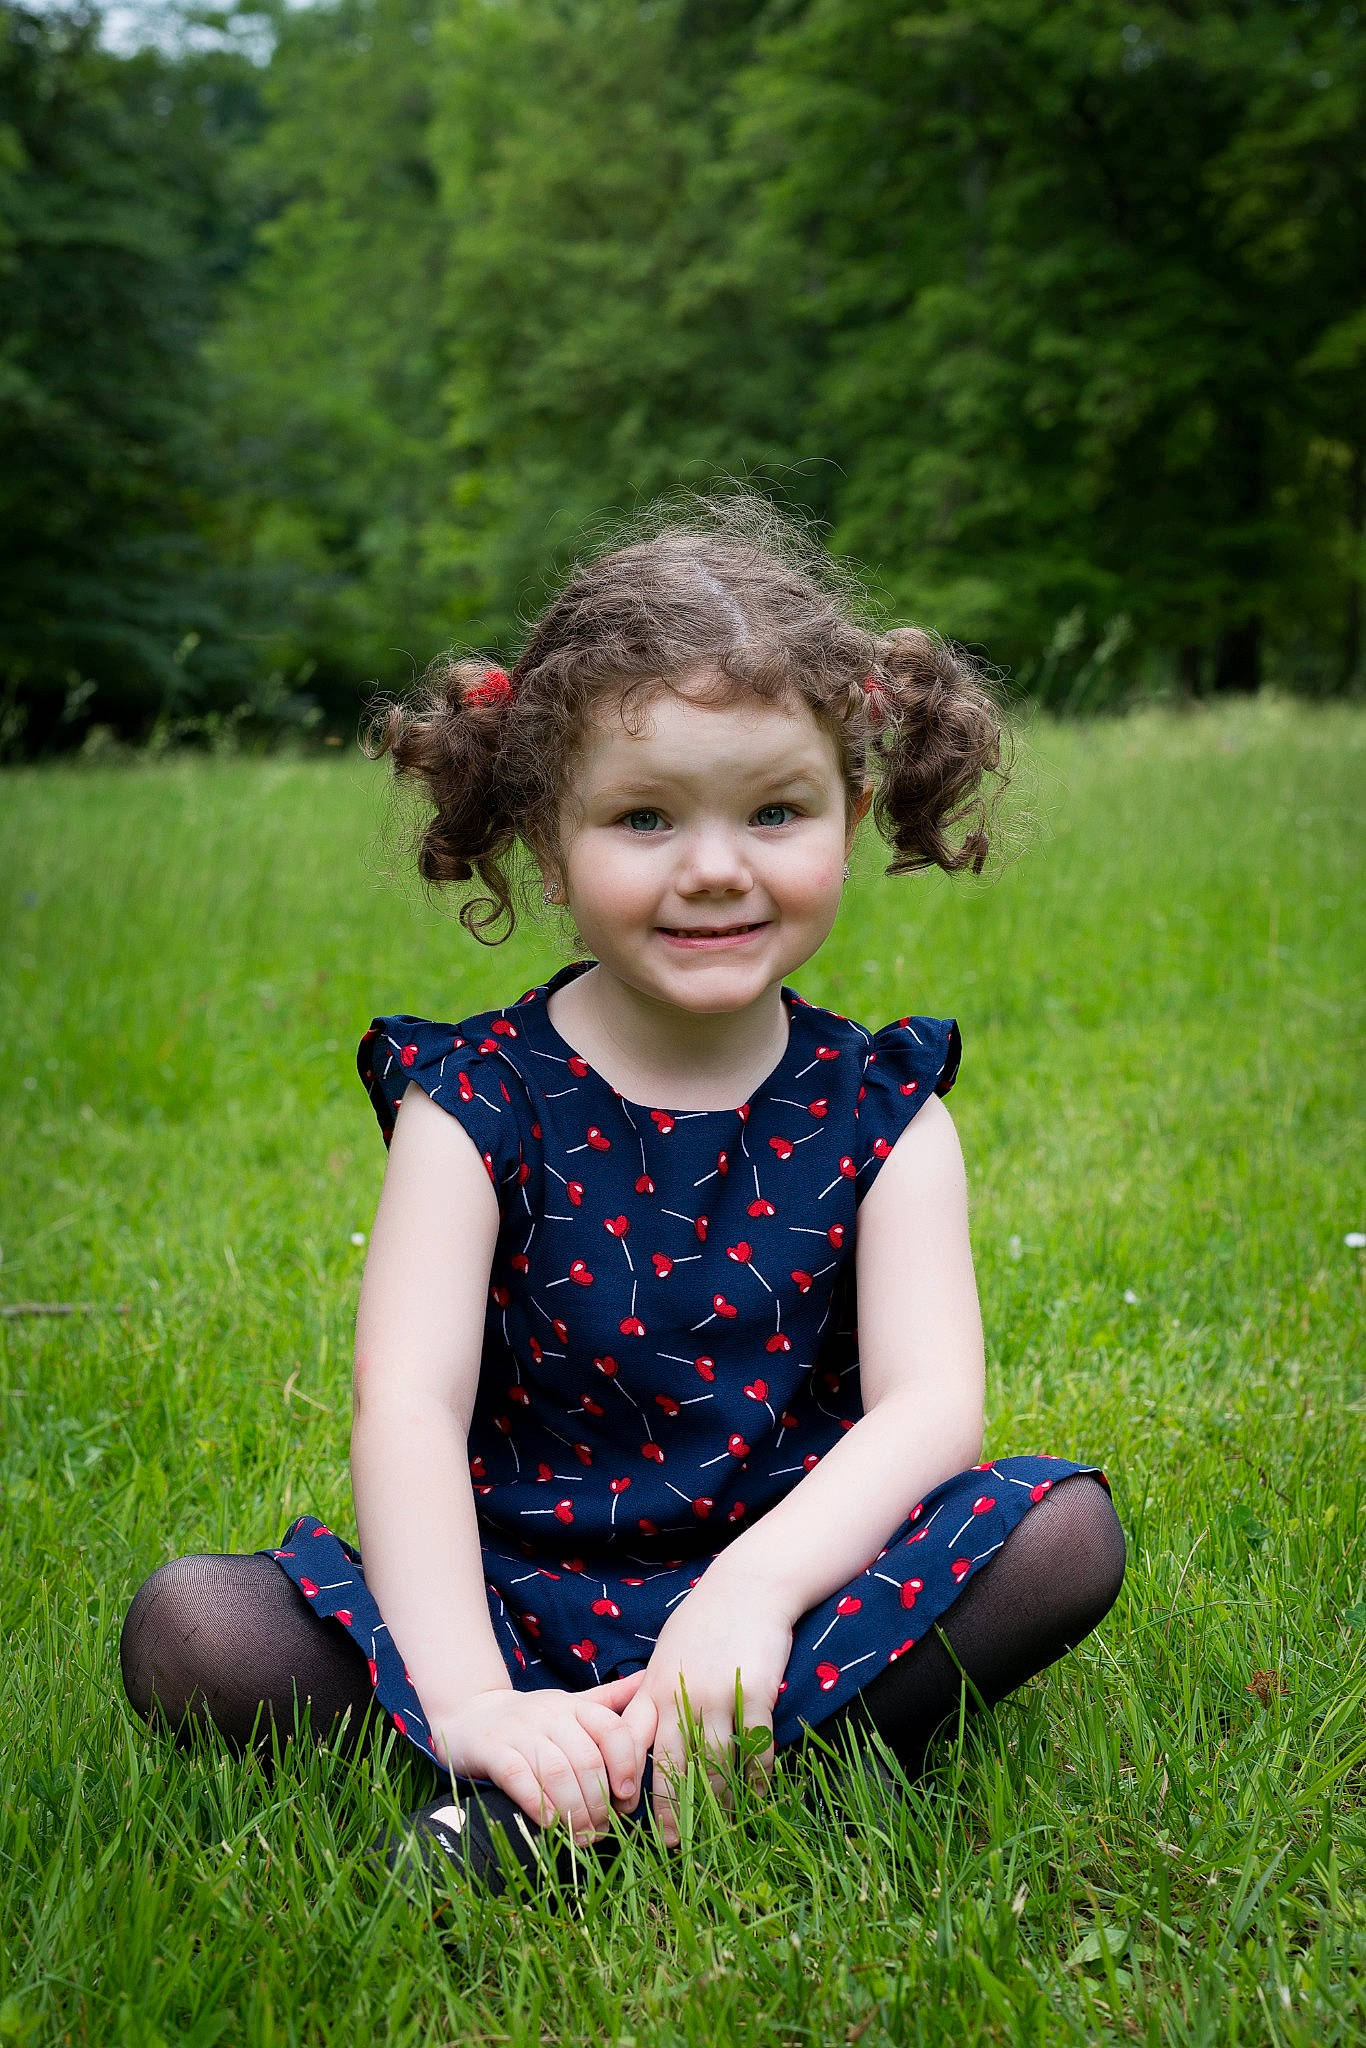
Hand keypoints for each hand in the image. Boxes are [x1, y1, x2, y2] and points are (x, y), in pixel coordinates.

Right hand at [430, 1670, 655, 1841]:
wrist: (470, 1717)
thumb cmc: (533, 1721)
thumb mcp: (572, 1706)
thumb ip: (609, 1700)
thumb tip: (648, 1680)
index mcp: (574, 1706)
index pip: (612, 1730)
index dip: (626, 1766)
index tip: (627, 1798)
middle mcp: (550, 1714)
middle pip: (587, 1760)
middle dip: (600, 1801)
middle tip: (604, 1829)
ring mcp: (519, 1731)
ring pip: (556, 1772)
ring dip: (575, 1811)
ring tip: (583, 1836)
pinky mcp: (492, 1750)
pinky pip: (520, 1778)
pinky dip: (540, 1805)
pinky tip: (552, 1825)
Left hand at [621, 1568, 792, 1846]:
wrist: (747, 1587)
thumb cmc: (703, 1622)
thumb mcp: (665, 1655)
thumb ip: (652, 1694)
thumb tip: (640, 1734)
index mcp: (654, 1688)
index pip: (634, 1746)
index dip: (630, 1783)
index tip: (627, 1817)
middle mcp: (680, 1695)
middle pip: (674, 1766)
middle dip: (673, 1810)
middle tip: (675, 1845)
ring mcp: (717, 1694)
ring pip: (715, 1763)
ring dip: (718, 1801)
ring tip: (719, 1831)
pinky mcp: (753, 1692)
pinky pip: (754, 1746)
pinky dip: (756, 1775)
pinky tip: (756, 1795)